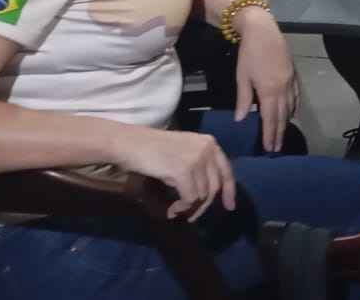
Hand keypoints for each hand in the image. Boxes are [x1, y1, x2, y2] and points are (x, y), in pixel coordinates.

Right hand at [117, 126, 235, 220]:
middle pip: (215, 187)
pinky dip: (181, 208)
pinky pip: (189, 199)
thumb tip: (205, 192)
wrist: (129, 144)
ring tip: (175, 211)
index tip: (230, 207)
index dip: (230, 191)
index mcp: (209, 142)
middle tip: (191, 217)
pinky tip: (171, 210)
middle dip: (204, 206)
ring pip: (202, 195)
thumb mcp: (182, 152)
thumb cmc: (150, 149)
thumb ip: (198, 165)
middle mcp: (207, 149)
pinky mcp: (183, 171)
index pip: (226, 170)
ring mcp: (196, 159)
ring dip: (189, 208)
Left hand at [232, 5, 298, 151]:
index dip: (270, 134)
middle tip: (277, 148)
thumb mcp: (242, 77)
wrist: (263, 31)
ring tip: (282, 135)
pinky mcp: (293, 74)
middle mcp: (283, 88)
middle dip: (279, 133)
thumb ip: (243, 99)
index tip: (270, 148)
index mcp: (269, 91)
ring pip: (290, 107)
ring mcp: (290, 81)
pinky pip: (296, 96)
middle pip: (282, 116)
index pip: (270, 118)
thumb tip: (241, 119)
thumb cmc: (248, 54)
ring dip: (286, 122)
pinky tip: (292, 113)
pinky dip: (294, 107)